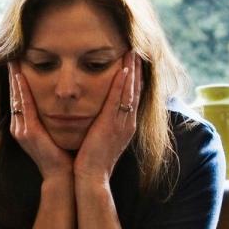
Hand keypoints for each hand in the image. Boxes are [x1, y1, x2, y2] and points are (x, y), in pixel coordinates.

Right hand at [8, 61, 73, 179]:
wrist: (63, 176)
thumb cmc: (63, 154)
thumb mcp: (55, 131)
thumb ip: (52, 117)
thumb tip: (62, 101)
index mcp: (25, 126)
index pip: (20, 97)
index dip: (17, 79)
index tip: (18, 61)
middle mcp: (19, 126)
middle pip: (14, 94)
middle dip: (13, 74)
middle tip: (11, 53)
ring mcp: (21, 130)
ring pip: (16, 97)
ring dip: (14, 78)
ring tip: (13, 59)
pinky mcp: (27, 133)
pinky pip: (23, 106)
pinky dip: (21, 90)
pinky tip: (21, 76)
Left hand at [74, 50, 140, 183]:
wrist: (91, 178)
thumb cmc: (91, 161)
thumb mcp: (100, 139)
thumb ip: (102, 126)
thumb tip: (97, 116)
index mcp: (125, 126)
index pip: (132, 97)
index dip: (134, 79)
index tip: (133, 62)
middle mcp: (128, 123)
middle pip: (136, 91)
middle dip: (136, 70)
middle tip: (136, 51)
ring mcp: (122, 124)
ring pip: (130, 92)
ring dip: (132, 71)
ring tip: (132, 52)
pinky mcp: (112, 125)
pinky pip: (119, 100)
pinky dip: (123, 84)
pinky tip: (123, 69)